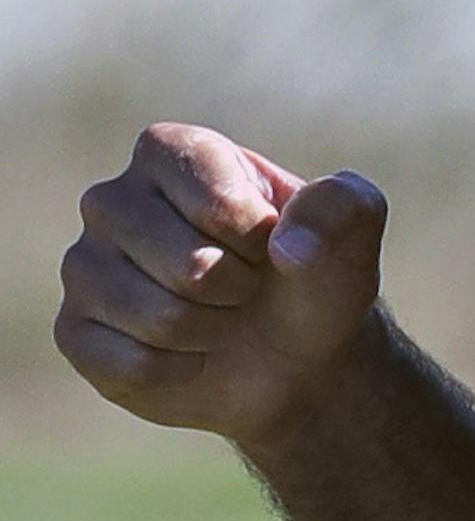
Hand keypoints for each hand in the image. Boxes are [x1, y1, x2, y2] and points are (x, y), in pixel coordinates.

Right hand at [54, 121, 386, 450]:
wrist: (296, 353)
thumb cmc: (315, 272)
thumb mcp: (354, 227)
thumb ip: (345, 207)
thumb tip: (286, 245)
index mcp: (169, 151)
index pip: (217, 203)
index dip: (260, 238)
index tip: (270, 241)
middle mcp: (112, 199)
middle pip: (187, 267)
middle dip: (238, 291)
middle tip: (245, 287)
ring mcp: (85, 265)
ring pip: (159, 318)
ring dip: (212, 332)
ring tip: (219, 317)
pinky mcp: (75, 331)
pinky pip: (131, 363)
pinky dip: (181, 370)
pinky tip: (189, 353)